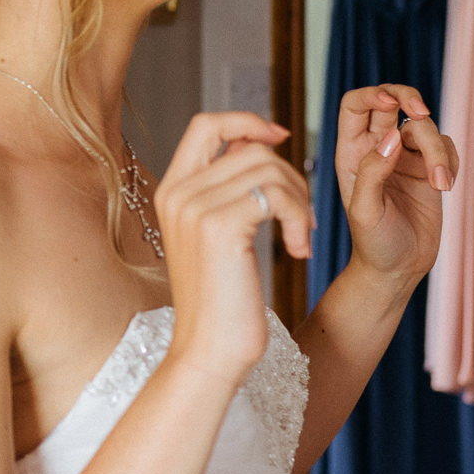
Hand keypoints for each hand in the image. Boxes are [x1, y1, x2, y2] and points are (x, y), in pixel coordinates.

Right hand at [153, 112, 312, 381]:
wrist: (210, 352)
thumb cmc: (222, 303)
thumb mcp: (218, 238)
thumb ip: (228, 190)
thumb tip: (261, 142)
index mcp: (171, 191)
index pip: (206, 123)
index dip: (247, 120)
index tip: (280, 138)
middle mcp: (177, 193)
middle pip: (250, 148)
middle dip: (291, 176)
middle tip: (302, 219)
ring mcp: (194, 208)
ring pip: (269, 169)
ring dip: (300, 201)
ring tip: (302, 238)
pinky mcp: (220, 226)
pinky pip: (277, 195)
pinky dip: (300, 219)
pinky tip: (299, 250)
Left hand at [332, 84, 458, 286]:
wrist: (398, 269)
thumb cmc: (373, 242)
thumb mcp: (365, 210)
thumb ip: (373, 171)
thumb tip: (393, 137)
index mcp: (351, 152)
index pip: (356, 105)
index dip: (372, 94)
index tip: (391, 105)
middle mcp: (377, 148)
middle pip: (393, 101)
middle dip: (409, 99)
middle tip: (421, 113)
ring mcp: (405, 157)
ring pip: (425, 128)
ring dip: (437, 151)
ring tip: (441, 185)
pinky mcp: (429, 169)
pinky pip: (446, 146)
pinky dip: (451, 160)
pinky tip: (446, 186)